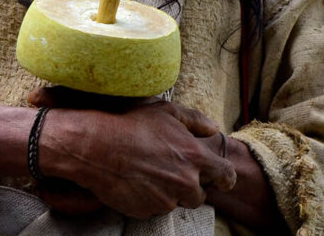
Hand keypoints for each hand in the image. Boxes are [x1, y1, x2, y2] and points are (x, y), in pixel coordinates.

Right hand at [36, 97, 236, 218]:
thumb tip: (213, 128)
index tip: (221, 177)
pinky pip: (156, 207)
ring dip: (170, 190)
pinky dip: (151, 197)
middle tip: (172, 168)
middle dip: (191, 183)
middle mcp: (185, 182)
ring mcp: (166, 200)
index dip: (225, 176)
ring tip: (151, 170)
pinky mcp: (148, 211)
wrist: (98, 148)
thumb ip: (195, 120)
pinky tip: (138, 179)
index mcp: (195, 157)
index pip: (225, 175)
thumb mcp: (167, 111)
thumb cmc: (133, 124)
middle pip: (200, 194)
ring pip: (177, 200)